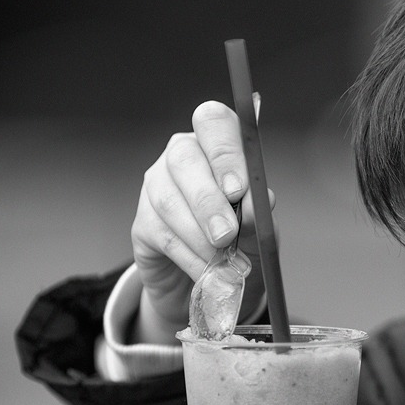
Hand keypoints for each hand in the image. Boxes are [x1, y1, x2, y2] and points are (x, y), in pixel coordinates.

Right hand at [130, 100, 272, 342]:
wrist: (216, 281)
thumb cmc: (242, 241)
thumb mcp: (261, 226)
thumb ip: (260, 212)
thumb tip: (260, 202)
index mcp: (216, 145)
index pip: (213, 123)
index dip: (225, 152)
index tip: (238, 189)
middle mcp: (181, 157)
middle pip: (184, 160)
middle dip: (208, 200)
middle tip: (228, 233)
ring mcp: (156, 188)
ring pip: (170, 201)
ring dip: (201, 235)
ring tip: (224, 261)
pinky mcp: (143, 224)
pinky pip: (164, 236)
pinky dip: (191, 257)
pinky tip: (209, 272)